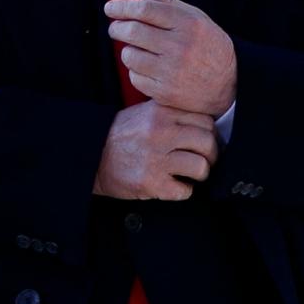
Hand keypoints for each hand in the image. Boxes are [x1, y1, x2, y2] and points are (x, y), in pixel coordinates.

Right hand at [93, 100, 219, 199]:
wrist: (91, 156)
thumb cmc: (120, 135)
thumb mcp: (144, 112)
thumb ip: (171, 113)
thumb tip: (203, 123)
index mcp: (161, 113)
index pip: (205, 121)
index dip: (210, 133)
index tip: (206, 141)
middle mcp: (160, 133)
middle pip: (207, 143)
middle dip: (212, 155)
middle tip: (206, 160)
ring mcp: (156, 159)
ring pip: (201, 167)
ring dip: (201, 174)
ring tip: (192, 174)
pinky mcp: (151, 183)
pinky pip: (185, 191)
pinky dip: (184, 191)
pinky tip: (175, 186)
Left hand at [106, 0, 237, 116]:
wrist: (229, 83)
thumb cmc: (207, 44)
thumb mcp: (194, 18)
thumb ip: (167, 2)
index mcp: (188, 24)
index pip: (145, 9)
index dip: (122, 7)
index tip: (110, 8)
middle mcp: (180, 46)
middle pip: (133, 31)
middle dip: (117, 27)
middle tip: (114, 27)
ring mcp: (172, 71)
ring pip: (130, 55)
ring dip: (126, 50)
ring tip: (134, 48)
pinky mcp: (166, 92)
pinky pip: (135, 77)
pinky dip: (135, 70)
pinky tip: (145, 67)